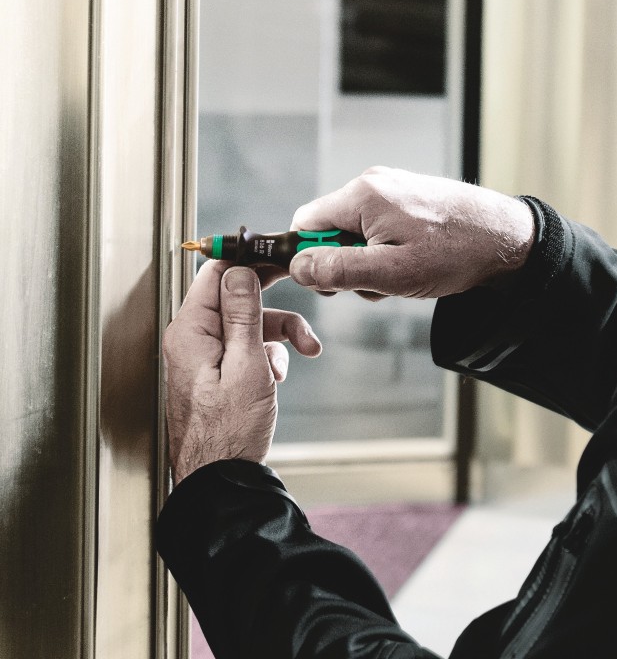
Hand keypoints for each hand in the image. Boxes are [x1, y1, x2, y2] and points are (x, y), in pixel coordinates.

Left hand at [163, 261, 321, 484]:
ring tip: (304, 351)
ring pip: (246, 326)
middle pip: (236, 299)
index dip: (249, 261)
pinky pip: (244, 349)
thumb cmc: (229, 434)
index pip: (216, 274)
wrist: (222, 482)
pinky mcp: (216, 374)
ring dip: (278, 335)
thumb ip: (243, 314)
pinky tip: (277, 375)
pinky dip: (267, 356)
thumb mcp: (247, 365)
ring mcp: (203, 358)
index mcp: (191, 331)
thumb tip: (240, 272)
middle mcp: (192, 340)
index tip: (278, 256)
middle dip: (274, 305)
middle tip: (302, 295)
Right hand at [289, 167, 534, 300]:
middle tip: (376, 283)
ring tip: (402, 274)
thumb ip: (339, 269)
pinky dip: (386, 250)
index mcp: (362, 196)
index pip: (305, 223)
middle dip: (344, 262)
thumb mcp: (391, 273)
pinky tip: (412, 262)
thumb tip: (298, 268)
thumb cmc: (455, 254)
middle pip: (330, 229)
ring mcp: (391, 188)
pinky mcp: (406, 198)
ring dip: (368, 261)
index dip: (308, 257)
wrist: (506, 238)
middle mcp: (372, 184)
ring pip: (355, 232)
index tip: (329, 283)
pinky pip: (378, 227)